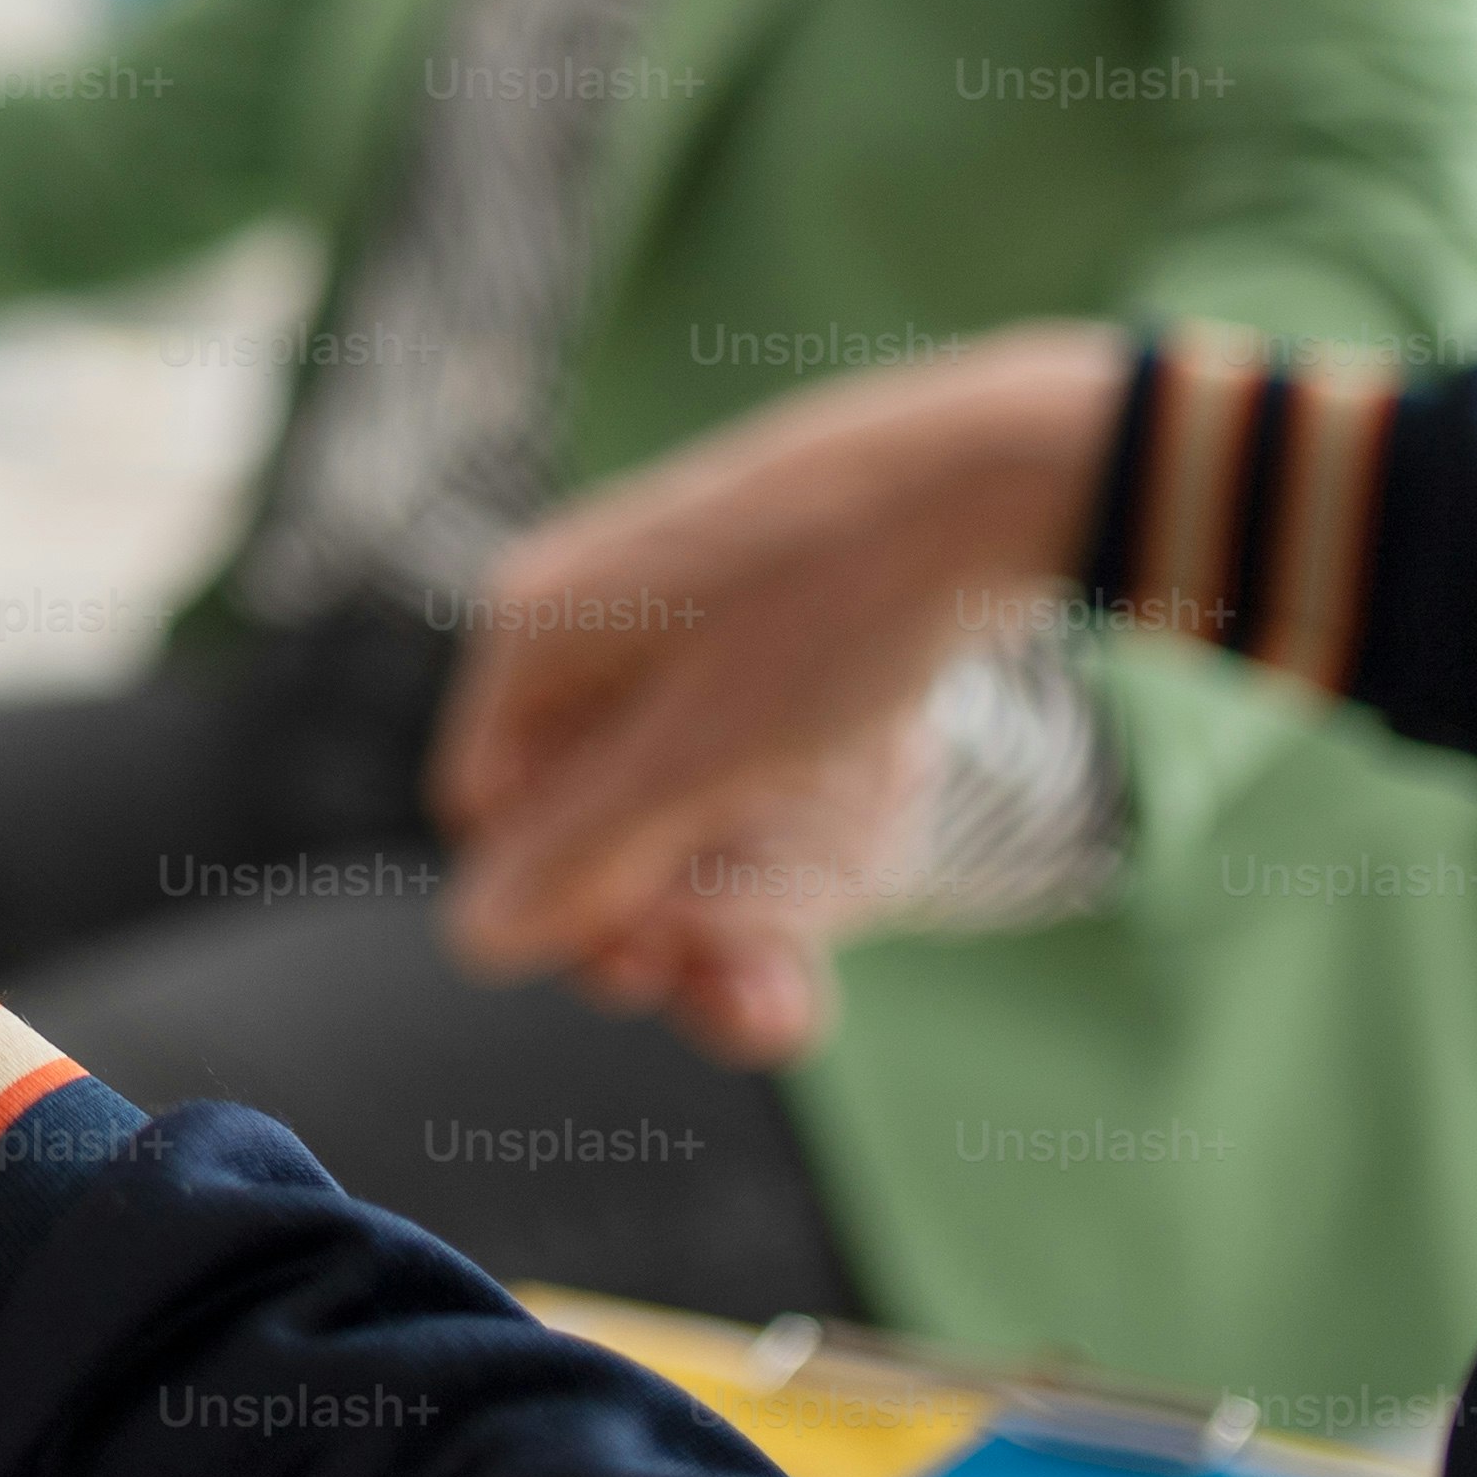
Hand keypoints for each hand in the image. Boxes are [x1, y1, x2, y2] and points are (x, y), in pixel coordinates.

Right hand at [430, 323, 1126, 1030]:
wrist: (1003, 475)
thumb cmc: (832, 606)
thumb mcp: (703, 753)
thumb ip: (582, 854)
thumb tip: (474, 941)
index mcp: (536, 631)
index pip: (491, 813)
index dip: (561, 907)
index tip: (655, 970)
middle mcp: (592, 638)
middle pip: (581, 826)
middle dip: (659, 934)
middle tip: (755, 1002)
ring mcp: (681, 649)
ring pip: (668, 820)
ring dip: (723, 926)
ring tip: (796, 995)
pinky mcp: (762, 660)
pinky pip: (734, 782)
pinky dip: (770, 859)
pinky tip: (823, 909)